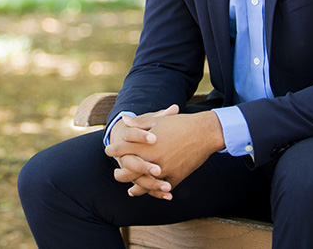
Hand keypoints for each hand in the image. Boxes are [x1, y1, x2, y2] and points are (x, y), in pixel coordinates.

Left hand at [106, 108, 224, 198]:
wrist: (204, 133)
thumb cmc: (180, 124)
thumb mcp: (158, 120)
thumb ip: (139, 123)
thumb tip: (124, 120)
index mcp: (147, 145)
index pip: (123, 150)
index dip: (114, 150)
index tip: (108, 150)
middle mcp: (153, 161)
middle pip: (129, 172)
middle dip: (120, 173)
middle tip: (116, 172)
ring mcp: (164, 172)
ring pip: (143, 185)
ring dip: (134, 187)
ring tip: (129, 189)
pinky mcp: (175, 179)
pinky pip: (160, 189)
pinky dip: (153, 191)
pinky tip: (149, 192)